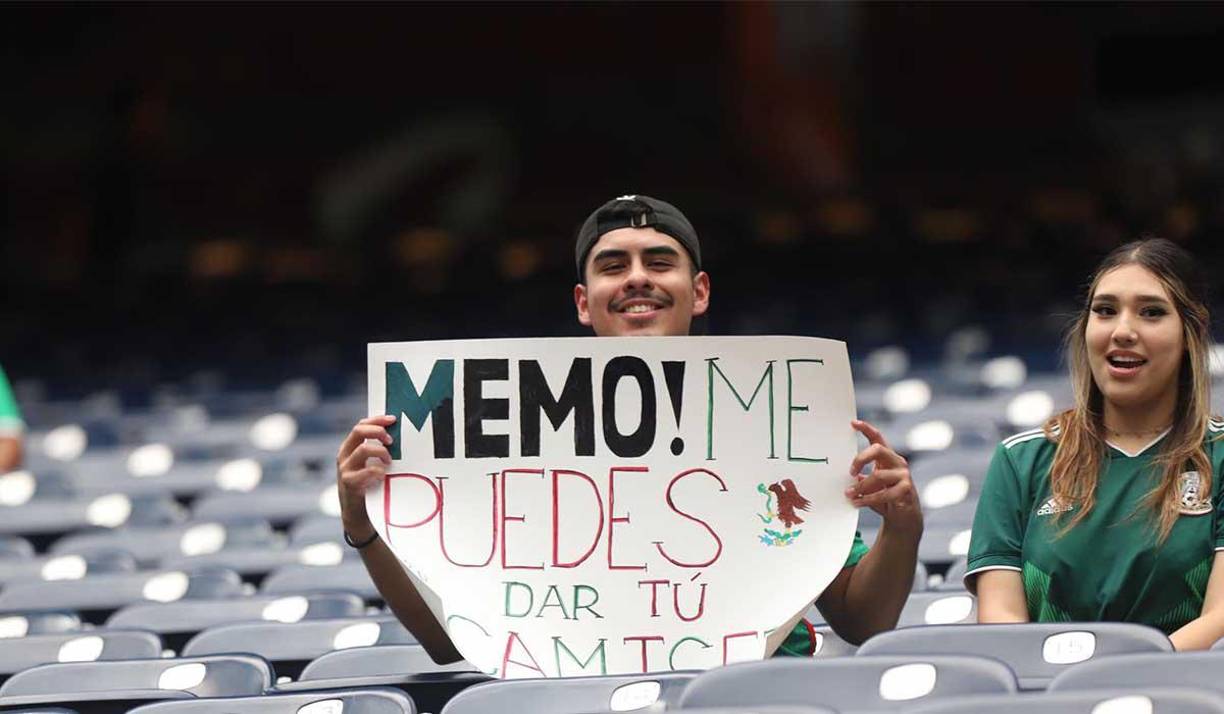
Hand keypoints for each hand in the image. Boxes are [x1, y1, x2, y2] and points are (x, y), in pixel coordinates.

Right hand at [336, 415, 396, 535]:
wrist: (357, 515)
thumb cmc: (367, 486)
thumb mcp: (370, 465)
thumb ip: (377, 451)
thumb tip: (398, 436)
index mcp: (349, 448)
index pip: (360, 425)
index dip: (376, 419)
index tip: (393, 419)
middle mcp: (344, 456)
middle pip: (358, 431)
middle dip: (378, 431)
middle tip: (391, 440)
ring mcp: (345, 469)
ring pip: (362, 450)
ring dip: (380, 452)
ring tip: (390, 461)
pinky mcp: (349, 484)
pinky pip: (366, 471)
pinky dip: (377, 470)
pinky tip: (383, 476)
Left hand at [846, 419, 921, 534]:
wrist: (903, 517)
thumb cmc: (884, 498)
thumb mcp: (870, 485)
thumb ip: (860, 476)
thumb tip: (843, 473)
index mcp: (887, 457)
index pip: (877, 438)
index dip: (866, 428)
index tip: (852, 423)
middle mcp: (897, 462)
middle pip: (878, 449)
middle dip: (860, 459)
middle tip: (850, 472)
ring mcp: (904, 474)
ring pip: (878, 475)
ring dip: (861, 486)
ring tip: (849, 494)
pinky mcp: (907, 489)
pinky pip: (884, 493)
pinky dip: (867, 499)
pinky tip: (858, 502)